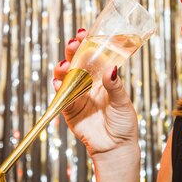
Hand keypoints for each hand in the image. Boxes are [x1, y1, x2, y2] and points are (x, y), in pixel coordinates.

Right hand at [53, 29, 138, 159]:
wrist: (116, 148)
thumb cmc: (124, 124)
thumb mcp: (123, 102)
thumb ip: (115, 86)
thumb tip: (111, 69)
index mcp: (101, 79)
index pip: (91, 56)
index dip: (86, 44)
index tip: (84, 32)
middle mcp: (86, 84)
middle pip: (75, 63)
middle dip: (71, 51)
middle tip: (73, 42)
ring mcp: (76, 96)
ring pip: (65, 78)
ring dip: (62, 69)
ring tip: (65, 65)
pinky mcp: (69, 111)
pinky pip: (61, 97)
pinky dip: (58, 89)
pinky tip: (58, 83)